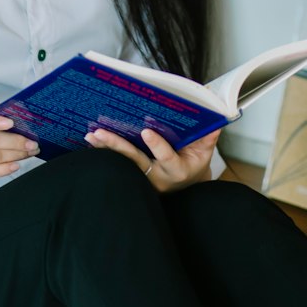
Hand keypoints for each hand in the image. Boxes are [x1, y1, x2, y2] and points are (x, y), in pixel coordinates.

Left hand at [84, 124, 221, 190]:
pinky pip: (116, 164)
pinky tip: (91, 140)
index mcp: (177, 170)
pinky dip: (104, 152)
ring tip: (91, 134)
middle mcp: (156, 176)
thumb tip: (216, 120)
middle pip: (134, 162)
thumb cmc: (192, 164)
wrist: (183, 186)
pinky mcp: (132, 176)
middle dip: (116, 146)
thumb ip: (208, 138)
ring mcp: (142, 178)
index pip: (167, 158)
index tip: (147, 131)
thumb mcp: (204, 154)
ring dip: (105, 149)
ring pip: (122, 163)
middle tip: (100, 132)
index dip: (158, 146)